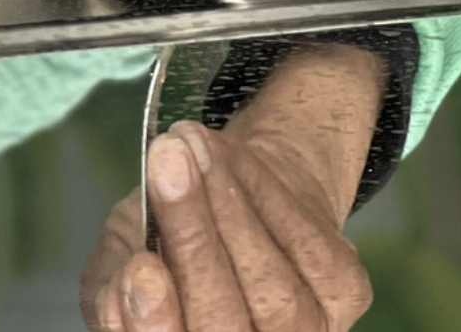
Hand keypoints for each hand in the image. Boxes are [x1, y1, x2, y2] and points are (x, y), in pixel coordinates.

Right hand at [82, 45, 383, 331]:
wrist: (241, 191)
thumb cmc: (172, 234)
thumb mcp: (122, 250)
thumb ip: (114, 274)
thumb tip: (136, 275)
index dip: (158, 320)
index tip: (142, 265)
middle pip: (226, 326)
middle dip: (194, 242)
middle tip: (166, 167)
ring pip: (272, 290)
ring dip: (226, 208)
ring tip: (188, 146)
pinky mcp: (346, 290)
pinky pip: (303, 245)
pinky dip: (260, 192)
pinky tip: (224, 153)